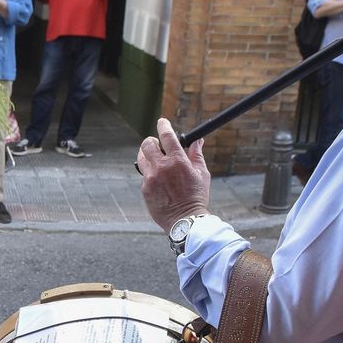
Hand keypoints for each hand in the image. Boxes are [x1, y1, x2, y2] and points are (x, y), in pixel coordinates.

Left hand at [137, 117, 211, 231]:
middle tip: (157, 144)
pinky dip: (150, 172)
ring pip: (141, 158)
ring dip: (147, 154)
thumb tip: (197, 141)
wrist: (185, 220)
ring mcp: (150, 178)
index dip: (163, 125)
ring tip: (155, 159)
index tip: (162, 122)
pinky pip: (144, 174)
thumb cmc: (196, 196)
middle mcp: (161, 167)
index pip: (166, 135)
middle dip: (152, 141)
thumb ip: (197, 154)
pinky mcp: (144, 189)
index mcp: (177, 161)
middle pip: (147, 144)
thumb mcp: (201, 173)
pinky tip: (158, 178)